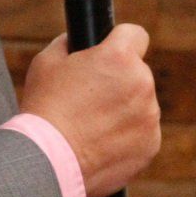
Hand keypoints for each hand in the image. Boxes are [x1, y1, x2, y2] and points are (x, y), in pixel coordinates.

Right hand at [17, 24, 159, 196]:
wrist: (50, 162)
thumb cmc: (44, 110)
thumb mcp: (47, 63)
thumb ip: (69, 44)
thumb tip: (77, 42)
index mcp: (119, 57)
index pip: (136, 34)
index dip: (121, 42)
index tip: (111, 52)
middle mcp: (142, 83)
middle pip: (137, 73)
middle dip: (119, 82)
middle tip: (90, 99)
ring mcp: (150, 116)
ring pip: (141, 105)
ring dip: (124, 110)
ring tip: (92, 126)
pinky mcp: (151, 144)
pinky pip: (143, 134)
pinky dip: (127, 138)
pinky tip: (101, 144)